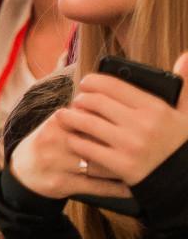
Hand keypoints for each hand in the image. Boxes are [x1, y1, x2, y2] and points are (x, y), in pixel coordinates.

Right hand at [8, 98, 133, 202]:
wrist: (21, 172)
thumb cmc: (46, 145)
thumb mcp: (56, 125)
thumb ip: (80, 115)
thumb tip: (113, 104)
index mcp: (56, 122)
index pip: (92, 117)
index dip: (115, 123)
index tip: (134, 126)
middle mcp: (54, 140)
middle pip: (98, 140)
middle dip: (122, 145)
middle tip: (144, 147)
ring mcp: (56, 163)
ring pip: (99, 164)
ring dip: (123, 167)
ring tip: (143, 167)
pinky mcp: (60, 184)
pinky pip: (95, 186)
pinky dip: (116, 188)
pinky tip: (130, 187)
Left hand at [51, 54, 187, 188]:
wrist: (185, 182)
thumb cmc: (181, 146)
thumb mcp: (187, 115)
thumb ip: (185, 87)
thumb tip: (185, 56)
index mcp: (155, 108)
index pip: (112, 85)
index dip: (92, 82)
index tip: (85, 84)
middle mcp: (142, 124)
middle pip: (95, 102)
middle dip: (80, 99)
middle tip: (76, 102)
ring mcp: (130, 145)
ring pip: (86, 122)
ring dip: (70, 117)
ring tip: (64, 115)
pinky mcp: (120, 165)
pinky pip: (86, 147)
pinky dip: (75, 139)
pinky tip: (72, 137)